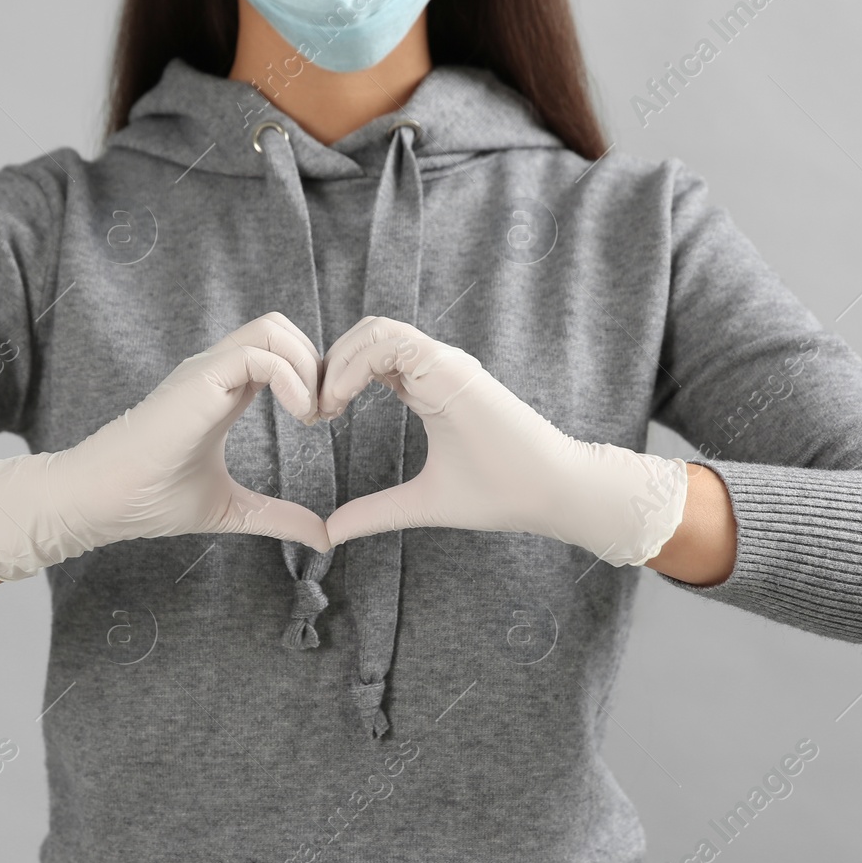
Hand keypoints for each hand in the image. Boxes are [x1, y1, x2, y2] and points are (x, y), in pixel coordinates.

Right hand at [0, 312, 330, 582]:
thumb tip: (323, 538)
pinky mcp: (199, 380)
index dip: (312, 375)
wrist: (102, 502)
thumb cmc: (151, 500)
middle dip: (317, 362)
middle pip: (281, 328)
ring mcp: (206, 371)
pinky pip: (258, 353)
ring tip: (312, 414)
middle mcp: (216, 372)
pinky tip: (299, 414)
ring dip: (307, 365)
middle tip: (324, 414)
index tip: (322, 420)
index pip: (278, 352)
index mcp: (223, 391)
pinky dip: (291, 377)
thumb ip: (278, 517)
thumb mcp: (232, 509)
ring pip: (273, 328)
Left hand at [318, 316, 689, 565]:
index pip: (369, 357)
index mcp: (428, 387)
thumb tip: (330, 532)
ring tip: (322, 405)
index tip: (315, 418)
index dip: (334, 378)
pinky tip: (338, 400)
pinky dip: (357, 363)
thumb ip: (375, 512)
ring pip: (377, 330)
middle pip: (366, 334)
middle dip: (328, 363)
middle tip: (310, 409)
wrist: (550, 493)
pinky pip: (394, 343)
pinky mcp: (453, 369)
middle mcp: (435, 368)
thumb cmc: (499, 494)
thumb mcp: (420, 503)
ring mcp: (446, 364)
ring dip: (338, 360)